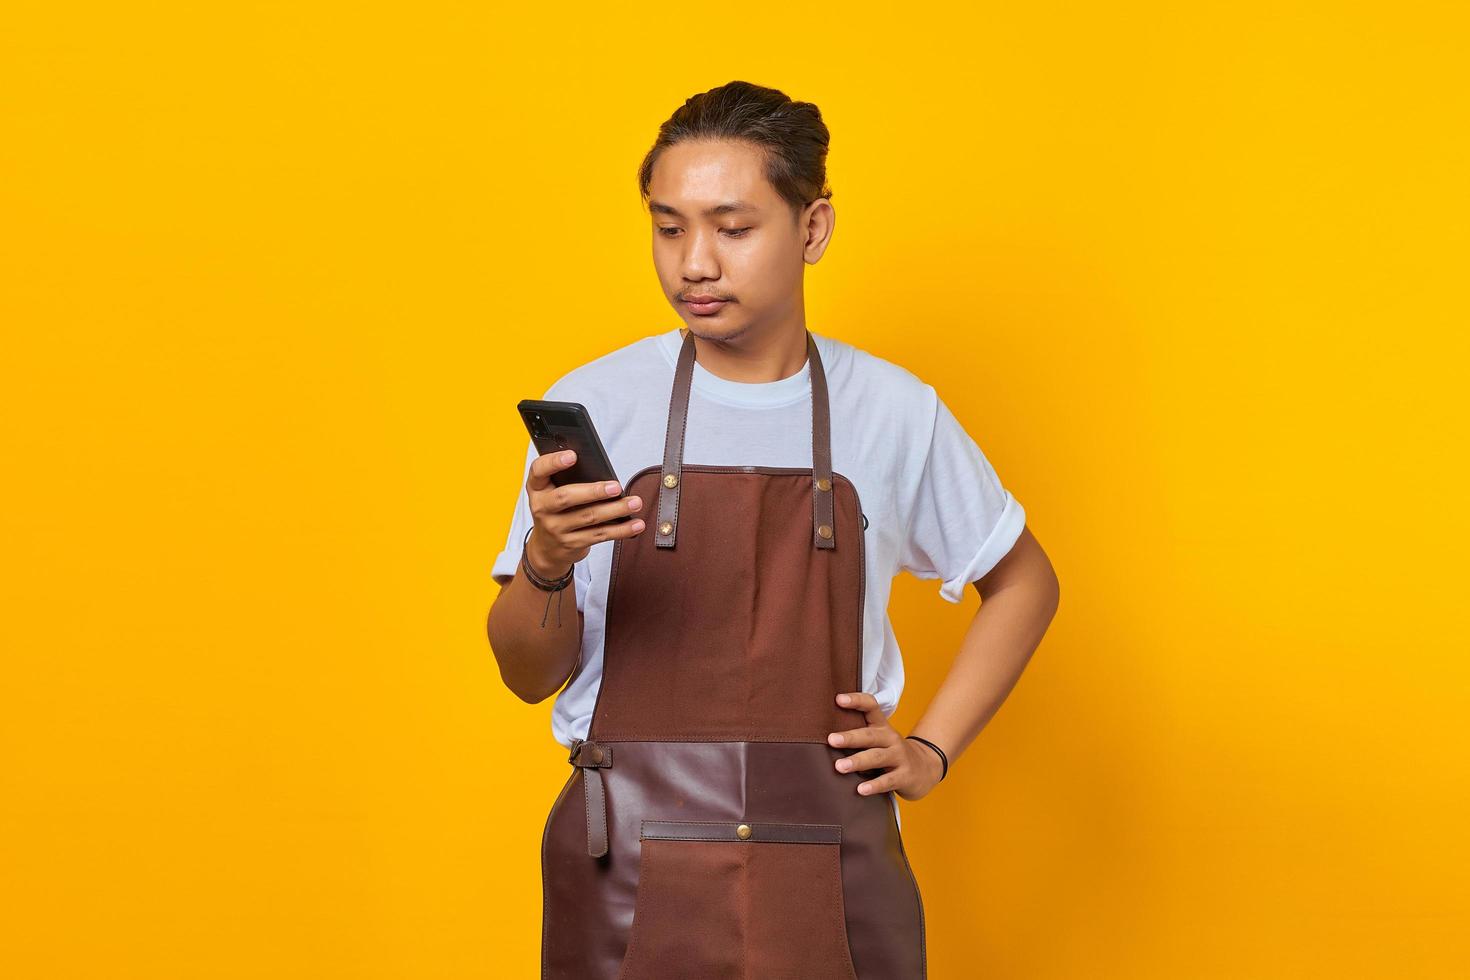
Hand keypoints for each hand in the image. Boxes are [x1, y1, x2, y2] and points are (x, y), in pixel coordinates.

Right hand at [525, 450, 644, 576]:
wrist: (546, 549)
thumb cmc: (555, 510)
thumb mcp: (551, 492)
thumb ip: (568, 478)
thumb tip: (602, 470)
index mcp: (537, 488)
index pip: (539, 470)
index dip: (553, 462)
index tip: (572, 455)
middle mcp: (542, 508)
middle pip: (566, 497)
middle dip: (593, 491)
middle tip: (616, 487)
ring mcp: (556, 528)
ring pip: (588, 517)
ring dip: (615, 510)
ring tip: (635, 503)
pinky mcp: (571, 544)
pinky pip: (599, 535)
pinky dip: (620, 530)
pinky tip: (635, 524)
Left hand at [827, 692, 944, 801]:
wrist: (925, 768)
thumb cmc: (891, 753)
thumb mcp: (879, 739)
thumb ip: (858, 735)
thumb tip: (822, 736)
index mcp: (882, 726)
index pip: (871, 707)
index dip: (856, 701)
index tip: (838, 699)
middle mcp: (891, 738)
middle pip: (870, 735)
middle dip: (850, 737)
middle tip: (831, 740)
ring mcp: (899, 757)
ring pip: (877, 757)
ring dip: (857, 761)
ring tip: (839, 767)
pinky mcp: (905, 776)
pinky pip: (888, 780)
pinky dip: (874, 785)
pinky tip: (860, 790)